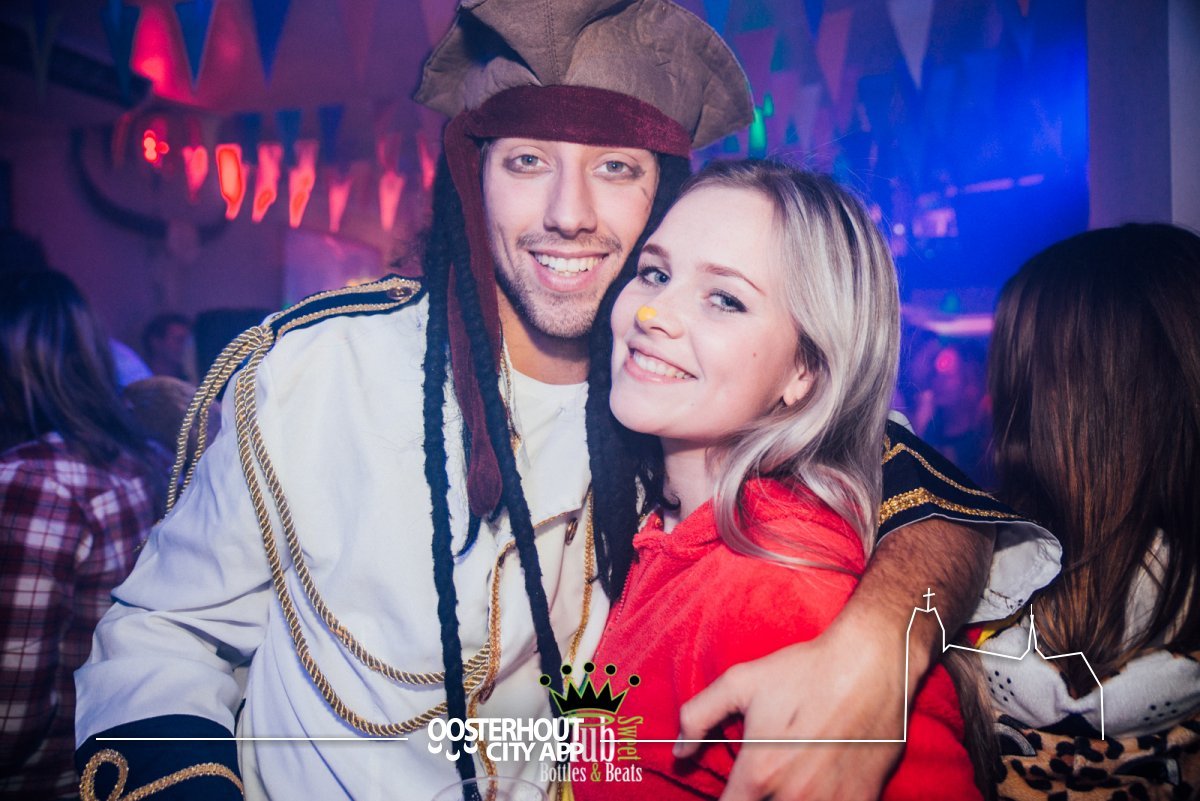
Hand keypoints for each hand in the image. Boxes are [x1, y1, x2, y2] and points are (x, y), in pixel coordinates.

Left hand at [676, 616, 913, 800]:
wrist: (870, 666)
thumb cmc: (804, 671)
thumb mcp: (739, 682)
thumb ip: (697, 717)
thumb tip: (679, 753)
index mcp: (759, 774)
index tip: (730, 791)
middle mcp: (793, 797)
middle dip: (754, 799)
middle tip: (758, 781)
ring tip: (784, 781)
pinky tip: (817, 784)